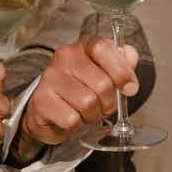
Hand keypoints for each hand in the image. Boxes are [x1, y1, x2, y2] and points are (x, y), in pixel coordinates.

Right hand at [21, 36, 138, 145]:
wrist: (48, 111)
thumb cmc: (81, 89)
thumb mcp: (105, 73)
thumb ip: (122, 63)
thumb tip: (130, 56)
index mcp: (83, 46)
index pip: (103, 48)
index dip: (121, 71)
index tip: (130, 88)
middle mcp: (64, 57)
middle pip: (102, 83)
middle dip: (108, 102)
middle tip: (102, 105)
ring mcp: (50, 78)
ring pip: (88, 103)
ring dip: (92, 115)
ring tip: (86, 112)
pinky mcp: (41, 100)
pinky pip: (71, 119)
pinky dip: (77, 124)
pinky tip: (71, 118)